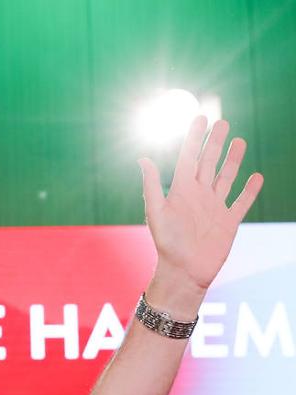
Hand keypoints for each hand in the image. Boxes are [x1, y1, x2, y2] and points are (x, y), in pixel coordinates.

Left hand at [139, 117, 262, 312]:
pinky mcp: (228, 221)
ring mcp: (214, 208)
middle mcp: (198, 196)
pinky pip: (241, 202)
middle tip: (222, 122)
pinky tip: (256, 176)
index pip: (189, 157)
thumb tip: (142, 158)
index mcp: (181, 191)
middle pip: (209, 163)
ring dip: (233, 160)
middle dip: (215, 143)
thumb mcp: (156, 212)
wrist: (184, 272)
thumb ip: (152, 185)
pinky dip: (250, 190)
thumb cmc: (166, 244)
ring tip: (239, 141)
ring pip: (226, 177)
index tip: (200, 118)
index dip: (194, 138)